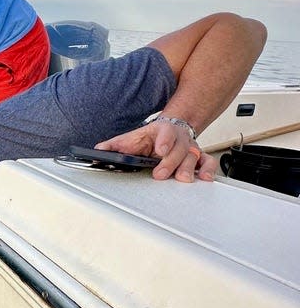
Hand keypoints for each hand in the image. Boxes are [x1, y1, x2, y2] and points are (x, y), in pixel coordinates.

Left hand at [95, 122, 215, 182]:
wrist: (172, 128)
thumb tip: (98, 150)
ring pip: (193, 156)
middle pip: (179, 149)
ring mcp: (190, 148)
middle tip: (160, 174)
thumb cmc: (151, 137)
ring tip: (182, 179)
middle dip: (170, 162)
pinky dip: (208, 170)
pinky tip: (204, 178)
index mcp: (162, 131)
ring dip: (188, 169)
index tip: (160, 150)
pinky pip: (208, 162)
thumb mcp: (133, 138)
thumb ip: (116, 145)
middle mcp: (179, 139)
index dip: (164, 141)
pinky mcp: (199, 158)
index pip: (165, 133)